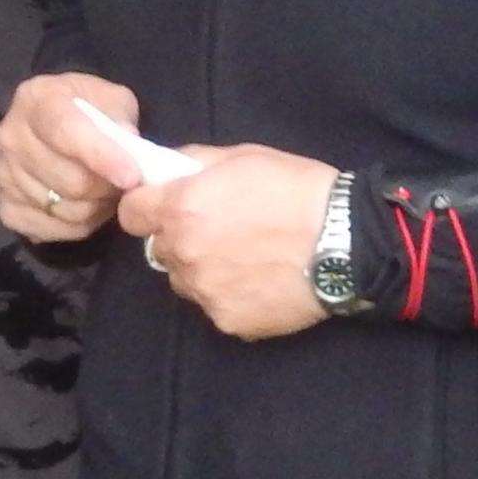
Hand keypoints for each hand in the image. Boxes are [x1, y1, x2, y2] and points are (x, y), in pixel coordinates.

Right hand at [0, 72, 149, 243]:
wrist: (56, 125)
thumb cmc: (88, 108)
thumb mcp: (111, 98)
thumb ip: (120, 117)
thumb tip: (129, 149)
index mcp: (35, 99)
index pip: (65, 132)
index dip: (100, 156)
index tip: (131, 176)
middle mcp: (10, 137)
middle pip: (69, 180)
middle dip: (106, 187)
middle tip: (125, 182)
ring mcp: (3, 176)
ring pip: (64, 210)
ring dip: (96, 206)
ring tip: (105, 190)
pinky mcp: (7, 209)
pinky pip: (52, 230)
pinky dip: (78, 225)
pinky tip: (86, 206)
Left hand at [118, 147, 338, 340]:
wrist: (346, 241)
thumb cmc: (297, 189)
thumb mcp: (244, 157)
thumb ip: (195, 162)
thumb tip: (167, 169)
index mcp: (181, 208)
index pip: (131, 214)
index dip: (148, 206)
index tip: (168, 205)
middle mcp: (184, 254)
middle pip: (161, 249)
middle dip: (182, 238)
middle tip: (224, 229)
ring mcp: (205, 292)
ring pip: (186, 280)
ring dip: (204, 269)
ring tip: (248, 257)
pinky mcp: (228, 321)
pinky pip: (215, 306)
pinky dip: (232, 295)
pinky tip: (262, 280)